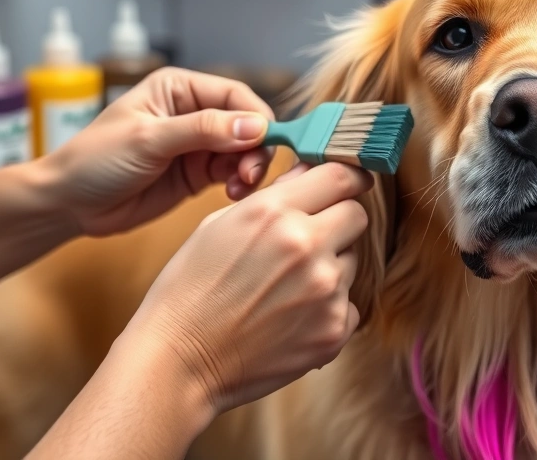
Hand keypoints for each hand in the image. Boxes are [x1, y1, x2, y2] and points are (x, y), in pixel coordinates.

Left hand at [40, 67, 275, 236]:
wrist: (69, 204)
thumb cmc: (95, 160)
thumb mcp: (149, 140)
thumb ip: (203, 131)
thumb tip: (255, 126)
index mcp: (180, 89)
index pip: (235, 95)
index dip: (257, 118)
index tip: (266, 144)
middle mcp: (194, 112)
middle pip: (247, 125)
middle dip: (255, 149)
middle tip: (249, 176)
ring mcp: (197, 145)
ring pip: (244, 151)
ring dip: (249, 169)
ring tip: (237, 189)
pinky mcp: (197, 174)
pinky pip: (233, 174)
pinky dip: (240, 184)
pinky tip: (231, 195)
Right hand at [121, 163, 372, 415]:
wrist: (179, 361)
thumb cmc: (189, 290)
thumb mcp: (220, 224)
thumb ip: (275, 197)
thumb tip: (312, 175)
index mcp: (275, 213)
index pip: (343, 177)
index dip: (346, 179)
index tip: (345, 187)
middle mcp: (307, 247)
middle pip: (357, 216)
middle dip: (337, 222)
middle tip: (309, 240)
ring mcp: (326, 291)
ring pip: (352, 262)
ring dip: (330, 268)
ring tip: (285, 288)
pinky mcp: (334, 330)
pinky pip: (350, 304)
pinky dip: (328, 309)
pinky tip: (290, 317)